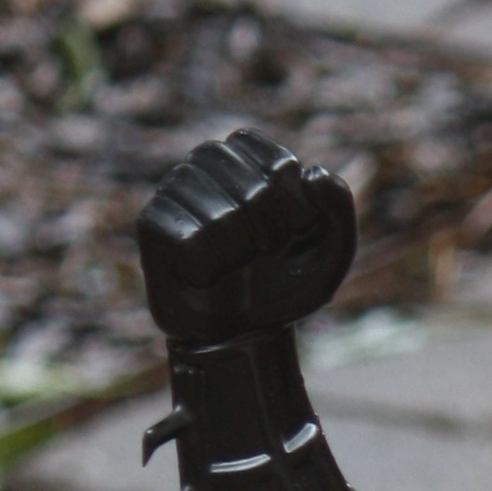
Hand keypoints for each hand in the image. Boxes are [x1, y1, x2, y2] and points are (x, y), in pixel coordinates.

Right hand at [137, 129, 356, 343]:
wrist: (242, 334)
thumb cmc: (282, 286)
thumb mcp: (330, 254)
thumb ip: (339, 208)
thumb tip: (312, 173)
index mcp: (249, 155)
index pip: (279, 164)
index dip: (293, 212)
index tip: (288, 235)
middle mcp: (208, 160)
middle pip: (253, 190)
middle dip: (269, 237)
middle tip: (260, 256)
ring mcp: (176, 187)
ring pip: (221, 219)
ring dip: (238, 256)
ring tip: (231, 265)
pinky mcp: (152, 221)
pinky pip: (189, 241)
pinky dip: (208, 268)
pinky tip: (204, 273)